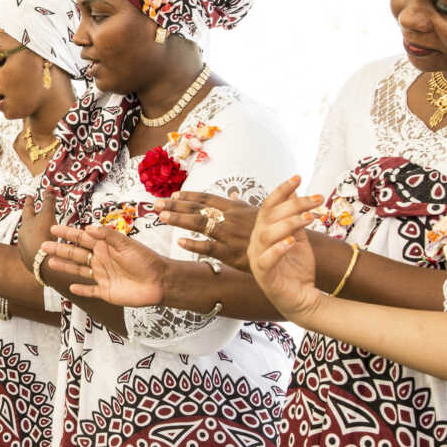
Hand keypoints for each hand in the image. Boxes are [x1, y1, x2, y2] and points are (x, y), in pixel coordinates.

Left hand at [17, 190, 57, 267]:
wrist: (41, 261)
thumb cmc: (43, 235)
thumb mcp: (48, 215)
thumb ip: (49, 202)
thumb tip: (49, 188)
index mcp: (27, 223)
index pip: (28, 208)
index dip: (30, 201)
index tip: (29, 196)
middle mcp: (22, 235)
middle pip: (26, 224)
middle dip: (30, 218)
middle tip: (33, 213)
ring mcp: (24, 247)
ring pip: (28, 237)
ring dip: (33, 234)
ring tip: (40, 233)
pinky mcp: (28, 258)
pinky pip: (32, 249)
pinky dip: (37, 246)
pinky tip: (42, 249)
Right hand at [42, 224, 171, 306]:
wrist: (160, 282)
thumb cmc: (146, 260)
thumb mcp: (127, 244)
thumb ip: (108, 235)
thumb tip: (88, 228)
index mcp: (105, 247)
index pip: (82, 238)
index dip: (67, 233)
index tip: (53, 228)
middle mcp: (101, 260)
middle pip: (76, 254)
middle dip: (59, 249)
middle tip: (42, 246)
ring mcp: (102, 276)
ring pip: (79, 271)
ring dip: (65, 266)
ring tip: (49, 263)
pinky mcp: (106, 292)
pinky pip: (90, 290)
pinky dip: (81, 290)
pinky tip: (71, 288)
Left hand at [155, 184, 282, 272]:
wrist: (289, 246)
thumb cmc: (273, 229)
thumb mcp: (257, 212)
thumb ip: (239, 204)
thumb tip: (230, 195)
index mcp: (234, 208)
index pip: (206, 198)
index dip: (188, 196)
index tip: (173, 194)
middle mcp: (230, 218)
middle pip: (198, 208)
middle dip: (176, 205)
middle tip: (156, 203)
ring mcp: (230, 235)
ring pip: (200, 224)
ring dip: (180, 219)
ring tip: (162, 216)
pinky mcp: (232, 253)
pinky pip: (210, 249)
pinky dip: (194, 245)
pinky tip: (179, 243)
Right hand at [247, 176, 326, 321]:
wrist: (301, 298)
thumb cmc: (297, 269)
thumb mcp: (298, 237)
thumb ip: (294, 217)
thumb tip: (294, 192)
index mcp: (263, 231)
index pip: (268, 205)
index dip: (282, 190)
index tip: (298, 177)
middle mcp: (257, 242)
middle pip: (268, 216)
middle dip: (293, 205)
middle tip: (316, 200)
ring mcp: (258, 259)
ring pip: (266, 234)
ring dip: (289, 223)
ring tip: (310, 217)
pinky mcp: (264, 276)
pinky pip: (266, 259)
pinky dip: (278, 249)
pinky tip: (292, 242)